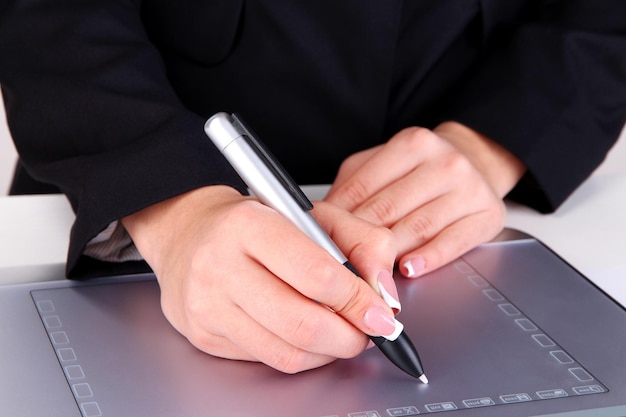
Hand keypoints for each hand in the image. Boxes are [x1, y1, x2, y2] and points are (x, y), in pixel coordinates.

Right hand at [122, 185, 399, 372]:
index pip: (317, 275)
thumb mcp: (312, 214)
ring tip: (343, 333)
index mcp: (249, 225)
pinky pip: (268, 360)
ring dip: (330, 351)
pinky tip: (310, 337)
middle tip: (367, 331)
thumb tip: (382, 291)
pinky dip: (303, 355)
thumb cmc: (253, 223)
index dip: (358, 301)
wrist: (187, 235)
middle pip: (303, 323)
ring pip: (288, 351)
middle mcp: (220, 265)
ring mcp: (208, 305)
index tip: (381, 313)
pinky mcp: (204, 334)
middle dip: (350, 336)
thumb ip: (360, 241)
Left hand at [325, 121, 525, 277]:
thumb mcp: (382, 162)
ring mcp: (469, 189)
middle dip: (359, 240)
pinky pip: (452, 243)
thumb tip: (323, 217)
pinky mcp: (486, 215)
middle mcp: (444, 163)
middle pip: (388, 210)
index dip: (339, 217)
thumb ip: (354, 184)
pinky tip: (409, 268)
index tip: (324, 239)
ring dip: (388, 254)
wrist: (477, 161)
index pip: (364, 187)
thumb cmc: (422, 167)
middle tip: (340, 261)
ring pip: (417, 229)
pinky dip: (428, 258)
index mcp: (412, 144)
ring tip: (368, 270)